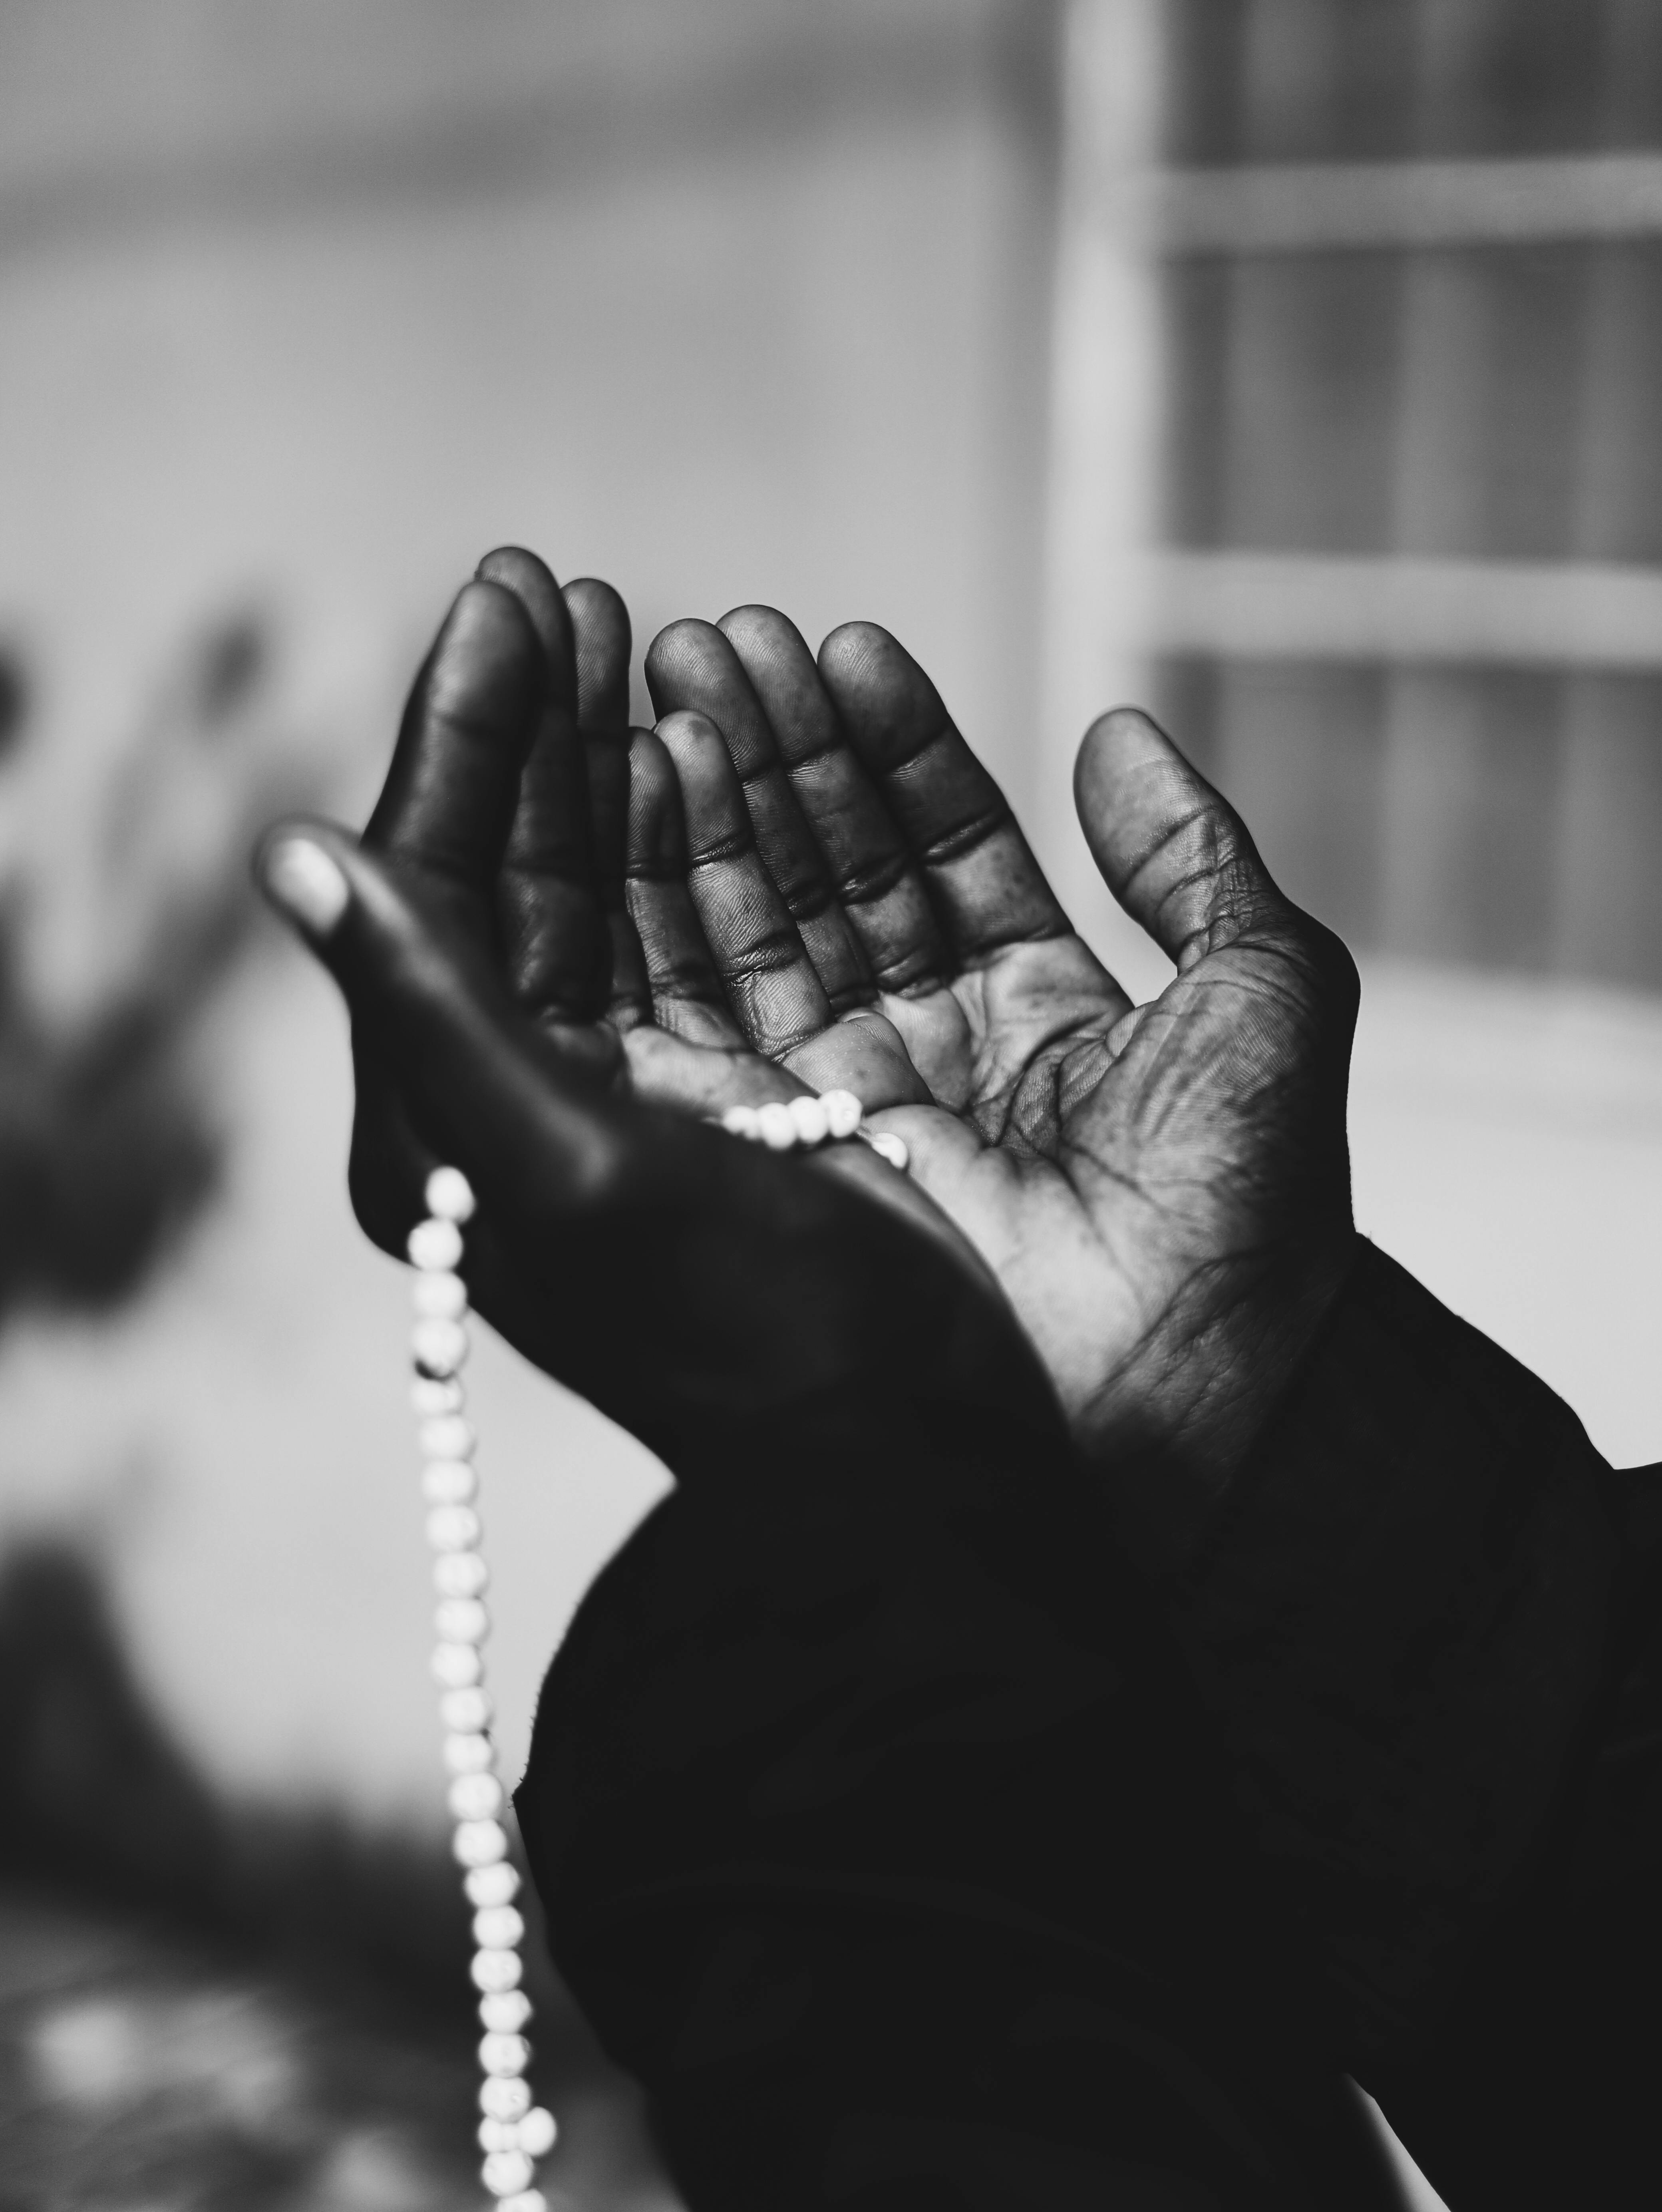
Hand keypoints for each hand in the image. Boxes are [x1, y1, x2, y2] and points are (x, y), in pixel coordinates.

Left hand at [257, 562, 1057, 1471]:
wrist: (884, 1452)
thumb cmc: (736, 1328)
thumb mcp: (564, 1170)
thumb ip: (427, 1009)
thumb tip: (287, 854)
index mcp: (448, 1120)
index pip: (434, 881)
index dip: (464, 731)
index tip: (511, 593)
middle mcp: (519, 1100)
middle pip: (514, 867)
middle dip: (535, 723)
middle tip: (563, 586)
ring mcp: (622, 1092)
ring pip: (604, 885)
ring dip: (616, 757)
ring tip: (641, 636)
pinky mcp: (718, 1093)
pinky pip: (689, 930)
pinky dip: (699, 835)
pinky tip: (711, 751)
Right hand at [643, 610, 1359, 1562]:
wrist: (1184, 1394)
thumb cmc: (1246, 1214)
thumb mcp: (1263, 997)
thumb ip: (1195, 861)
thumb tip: (1117, 730)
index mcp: (1038, 1012)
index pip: (940, 849)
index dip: (892, 746)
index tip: (843, 643)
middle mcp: (929, 1053)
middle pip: (829, 875)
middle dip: (774, 754)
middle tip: (714, 637)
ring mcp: (843, 1109)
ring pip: (754, 931)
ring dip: (708, 809)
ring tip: (671, 685)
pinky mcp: (775, 1162)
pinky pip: (705, 1019)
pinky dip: (669, 912)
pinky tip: (648, 802)